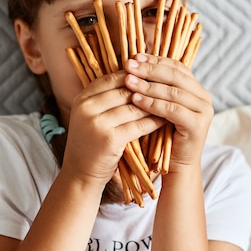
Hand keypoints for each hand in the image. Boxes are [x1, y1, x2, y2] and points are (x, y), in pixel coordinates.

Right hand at [63, 71, 164, 186]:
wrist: (80, 174)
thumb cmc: (91, 143)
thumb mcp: (92, 116)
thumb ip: (107, 98)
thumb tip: (136, 76)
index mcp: (82, 98)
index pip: (113, 78)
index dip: (135, 76)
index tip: (154, 76)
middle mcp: (87, 107)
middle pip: (125, 90)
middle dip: (147, 89)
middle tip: (167, 87)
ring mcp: (97, 123)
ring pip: (134, 107)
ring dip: (154, 104)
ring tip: (170, 102)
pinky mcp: (109, 140)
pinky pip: (138, 125)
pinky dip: (153, 122)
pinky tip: (164, 120)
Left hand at [123, 53, 213, 171]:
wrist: (175, 165)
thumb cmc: (162, 134)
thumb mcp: (159, 105)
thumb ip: (154, 86)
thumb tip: (132, 62)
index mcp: (196, 88)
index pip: (175, 66)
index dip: (155, 60)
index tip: (134, 57)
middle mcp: (204, 97)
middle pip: (175, 76)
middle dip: (149, 69)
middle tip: (129, 65)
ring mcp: (204, 111)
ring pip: (172, 92)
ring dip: (148, 85)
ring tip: (128, 81)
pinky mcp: (198, 125)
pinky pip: (172, 109)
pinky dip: (152, 103)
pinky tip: (135, 100)